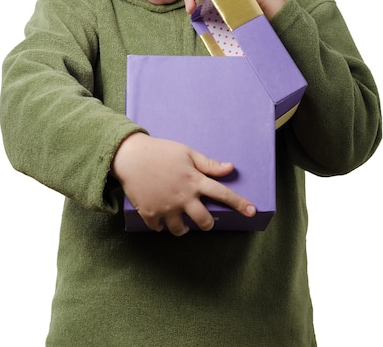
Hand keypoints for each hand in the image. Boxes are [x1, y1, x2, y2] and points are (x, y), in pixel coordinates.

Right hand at [111, 132, 255, 235]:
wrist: (130, 156)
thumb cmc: (161, 151)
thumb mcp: (187, 152)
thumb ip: (208, 164)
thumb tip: (230, 167)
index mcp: (194, 180)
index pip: (222, 194)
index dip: (239, 203)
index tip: (252, 212)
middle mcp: (183, 196)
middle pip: (204, 221)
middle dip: (207, 223)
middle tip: (204, 220)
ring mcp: (166, 206)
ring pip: (181, 230)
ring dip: (183, 228)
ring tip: (182, 223)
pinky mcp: (150, 213)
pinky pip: (159, 228)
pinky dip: (161, 226)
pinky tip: (161, 219)